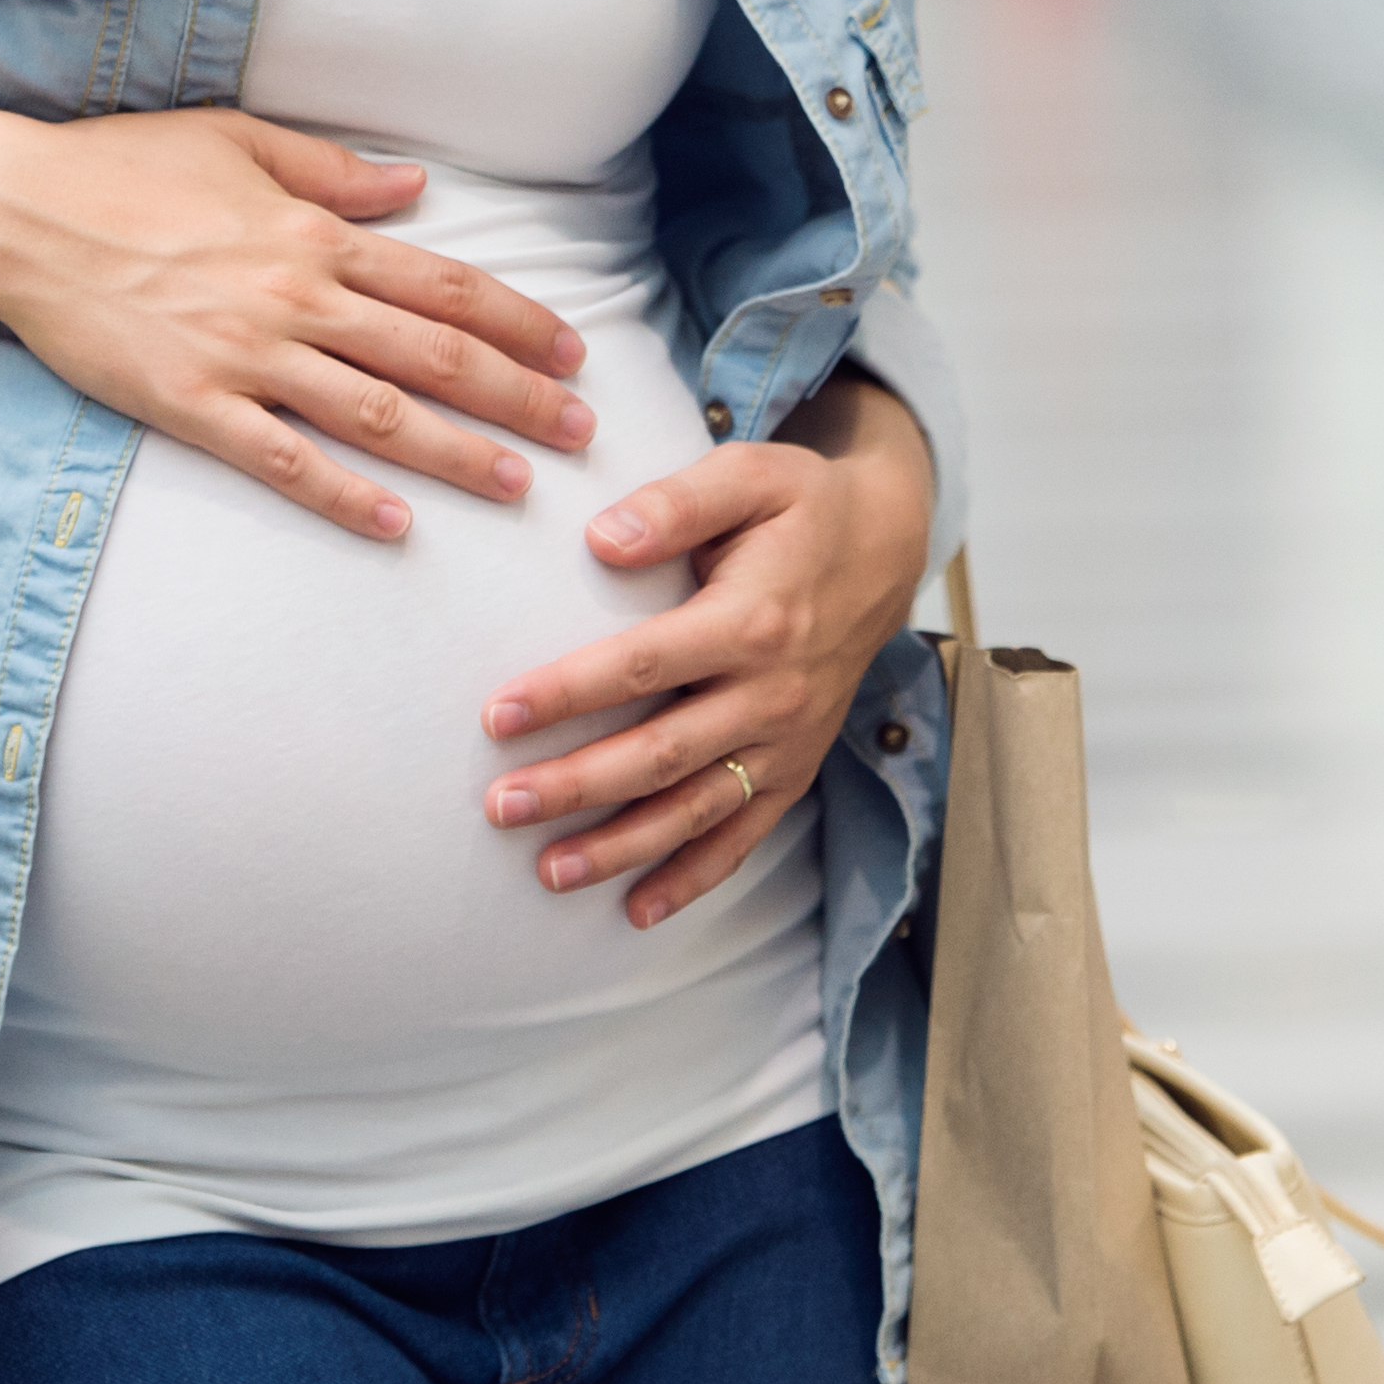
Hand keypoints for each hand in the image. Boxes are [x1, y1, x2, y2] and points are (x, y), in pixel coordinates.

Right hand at [0, 107, 594, 538]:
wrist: (17, 212)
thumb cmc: (123, 167)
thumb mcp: (238, 140)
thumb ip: (334, 169)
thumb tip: (415, 187)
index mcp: (314, 232)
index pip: (443, 284)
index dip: (517, 320)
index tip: (572, 350)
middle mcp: (295, 296)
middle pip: (432, 355)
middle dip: (518, 395)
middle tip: (581, 429)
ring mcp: (244, 355)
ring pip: (375, 413)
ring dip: (455, 452)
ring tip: (517, 486)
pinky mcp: (189, 404)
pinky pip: (281, 459)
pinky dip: (343, 495)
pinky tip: (395, 526)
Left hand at [475, 373, 934, 926]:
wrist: (887, 549)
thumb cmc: (800, 507)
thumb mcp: (750, 473)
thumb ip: (676, 502)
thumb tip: (601, 539)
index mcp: (754, 620)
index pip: (644, 666)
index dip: (568, 694)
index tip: (496, 716)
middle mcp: (773, 692)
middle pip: (661, 754)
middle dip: (576, 786)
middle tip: (501, 807)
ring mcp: (787, 740)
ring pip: (696, 808)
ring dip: (621, 847)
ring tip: (548, 872)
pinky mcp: (795, 768)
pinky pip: (743, 835)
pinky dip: (693, 877)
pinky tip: (636, 910)